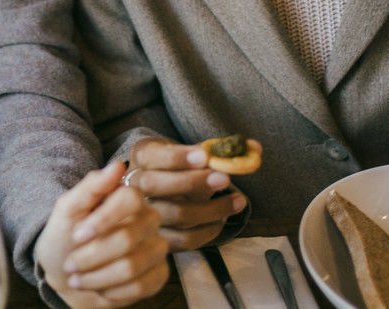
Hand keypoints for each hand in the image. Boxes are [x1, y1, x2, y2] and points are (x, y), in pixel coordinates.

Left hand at [36, 162, 168, 307]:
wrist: (65, 273)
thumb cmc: (65, 236)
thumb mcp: (68, 208)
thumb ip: (91, 186)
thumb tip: (118, 164)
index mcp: (128, 197)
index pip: (130, 199)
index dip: (103, 220)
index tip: (76, 235)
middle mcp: (149, 219)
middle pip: (127, 238)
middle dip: (91, 256)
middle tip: (70, 264)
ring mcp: (156, 248)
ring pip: (132, 267)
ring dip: (96, 277)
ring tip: (77, 278)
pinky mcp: (158, 275)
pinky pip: (140, 287)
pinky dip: (111, 291)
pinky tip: (98, 287)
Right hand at [126, 138, 252, 250]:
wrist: (164, 191)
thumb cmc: (181, 166)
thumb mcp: (192, 151)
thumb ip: (221, 149)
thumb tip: (253, 148)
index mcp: (142, 156)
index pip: (153, 156)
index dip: (178, 157)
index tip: (205, 155)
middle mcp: (134, 185)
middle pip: (156, 186)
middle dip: (192, 182)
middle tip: (224, 179)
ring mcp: (144, 215)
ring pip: (174, 214)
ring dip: (211, 209)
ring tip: (237, 201)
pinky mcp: (159, 238)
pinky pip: (184, 240)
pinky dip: (209, 230)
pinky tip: (223, 219)